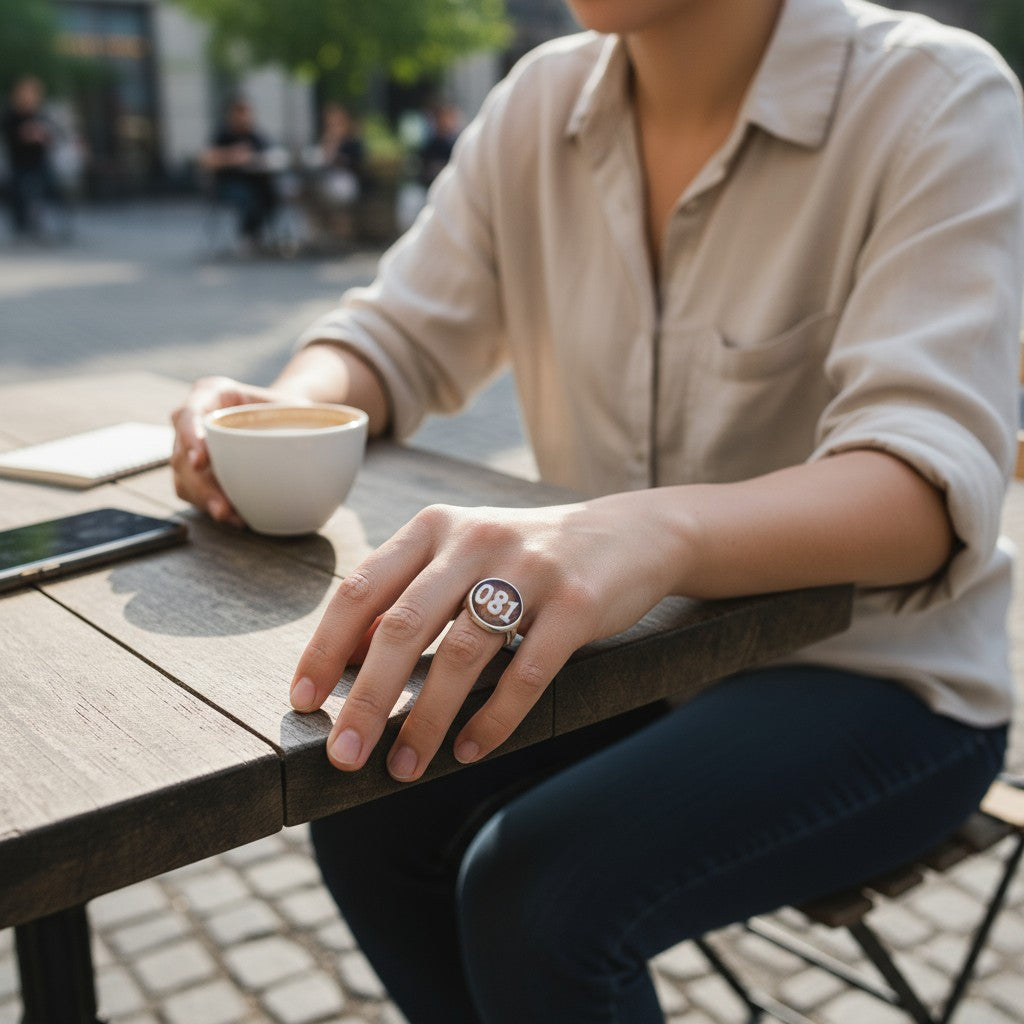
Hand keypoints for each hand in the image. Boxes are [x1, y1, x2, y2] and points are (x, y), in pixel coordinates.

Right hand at [170, 375, 297, 524]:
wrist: (284, 419)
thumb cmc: (288, 409)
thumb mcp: (298, 405)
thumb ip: (308, 416)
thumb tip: (334, 438)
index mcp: (213, 393)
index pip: (189, 412)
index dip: (190, 436)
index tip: (201, 461)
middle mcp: (194, 418)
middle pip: (181, 453)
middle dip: (201, 484)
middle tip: (223, 507)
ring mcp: (190, 446)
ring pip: (184, 478)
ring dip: (206, 501)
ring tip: (233, 518)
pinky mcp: (194, 471)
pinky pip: (193, 493)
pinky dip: (211, 506)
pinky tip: (235, 518)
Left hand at [289, 496, 675, 781]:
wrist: (628, 535)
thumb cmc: (527, 556)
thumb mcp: (462, 553)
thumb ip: (408, 592)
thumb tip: (346, 655)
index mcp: (435, 528)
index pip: (361, 589)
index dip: (326, 648)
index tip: (304, 701)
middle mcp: (474, 540)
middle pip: (403, 626)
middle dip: (366, 699)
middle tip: (343, 754)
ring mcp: (528, 569)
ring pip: (461, 654)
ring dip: (427, 720)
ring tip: (404, 767)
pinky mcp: (575, 603)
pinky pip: (525, 672)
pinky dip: (494, 718)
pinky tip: (471, 750)